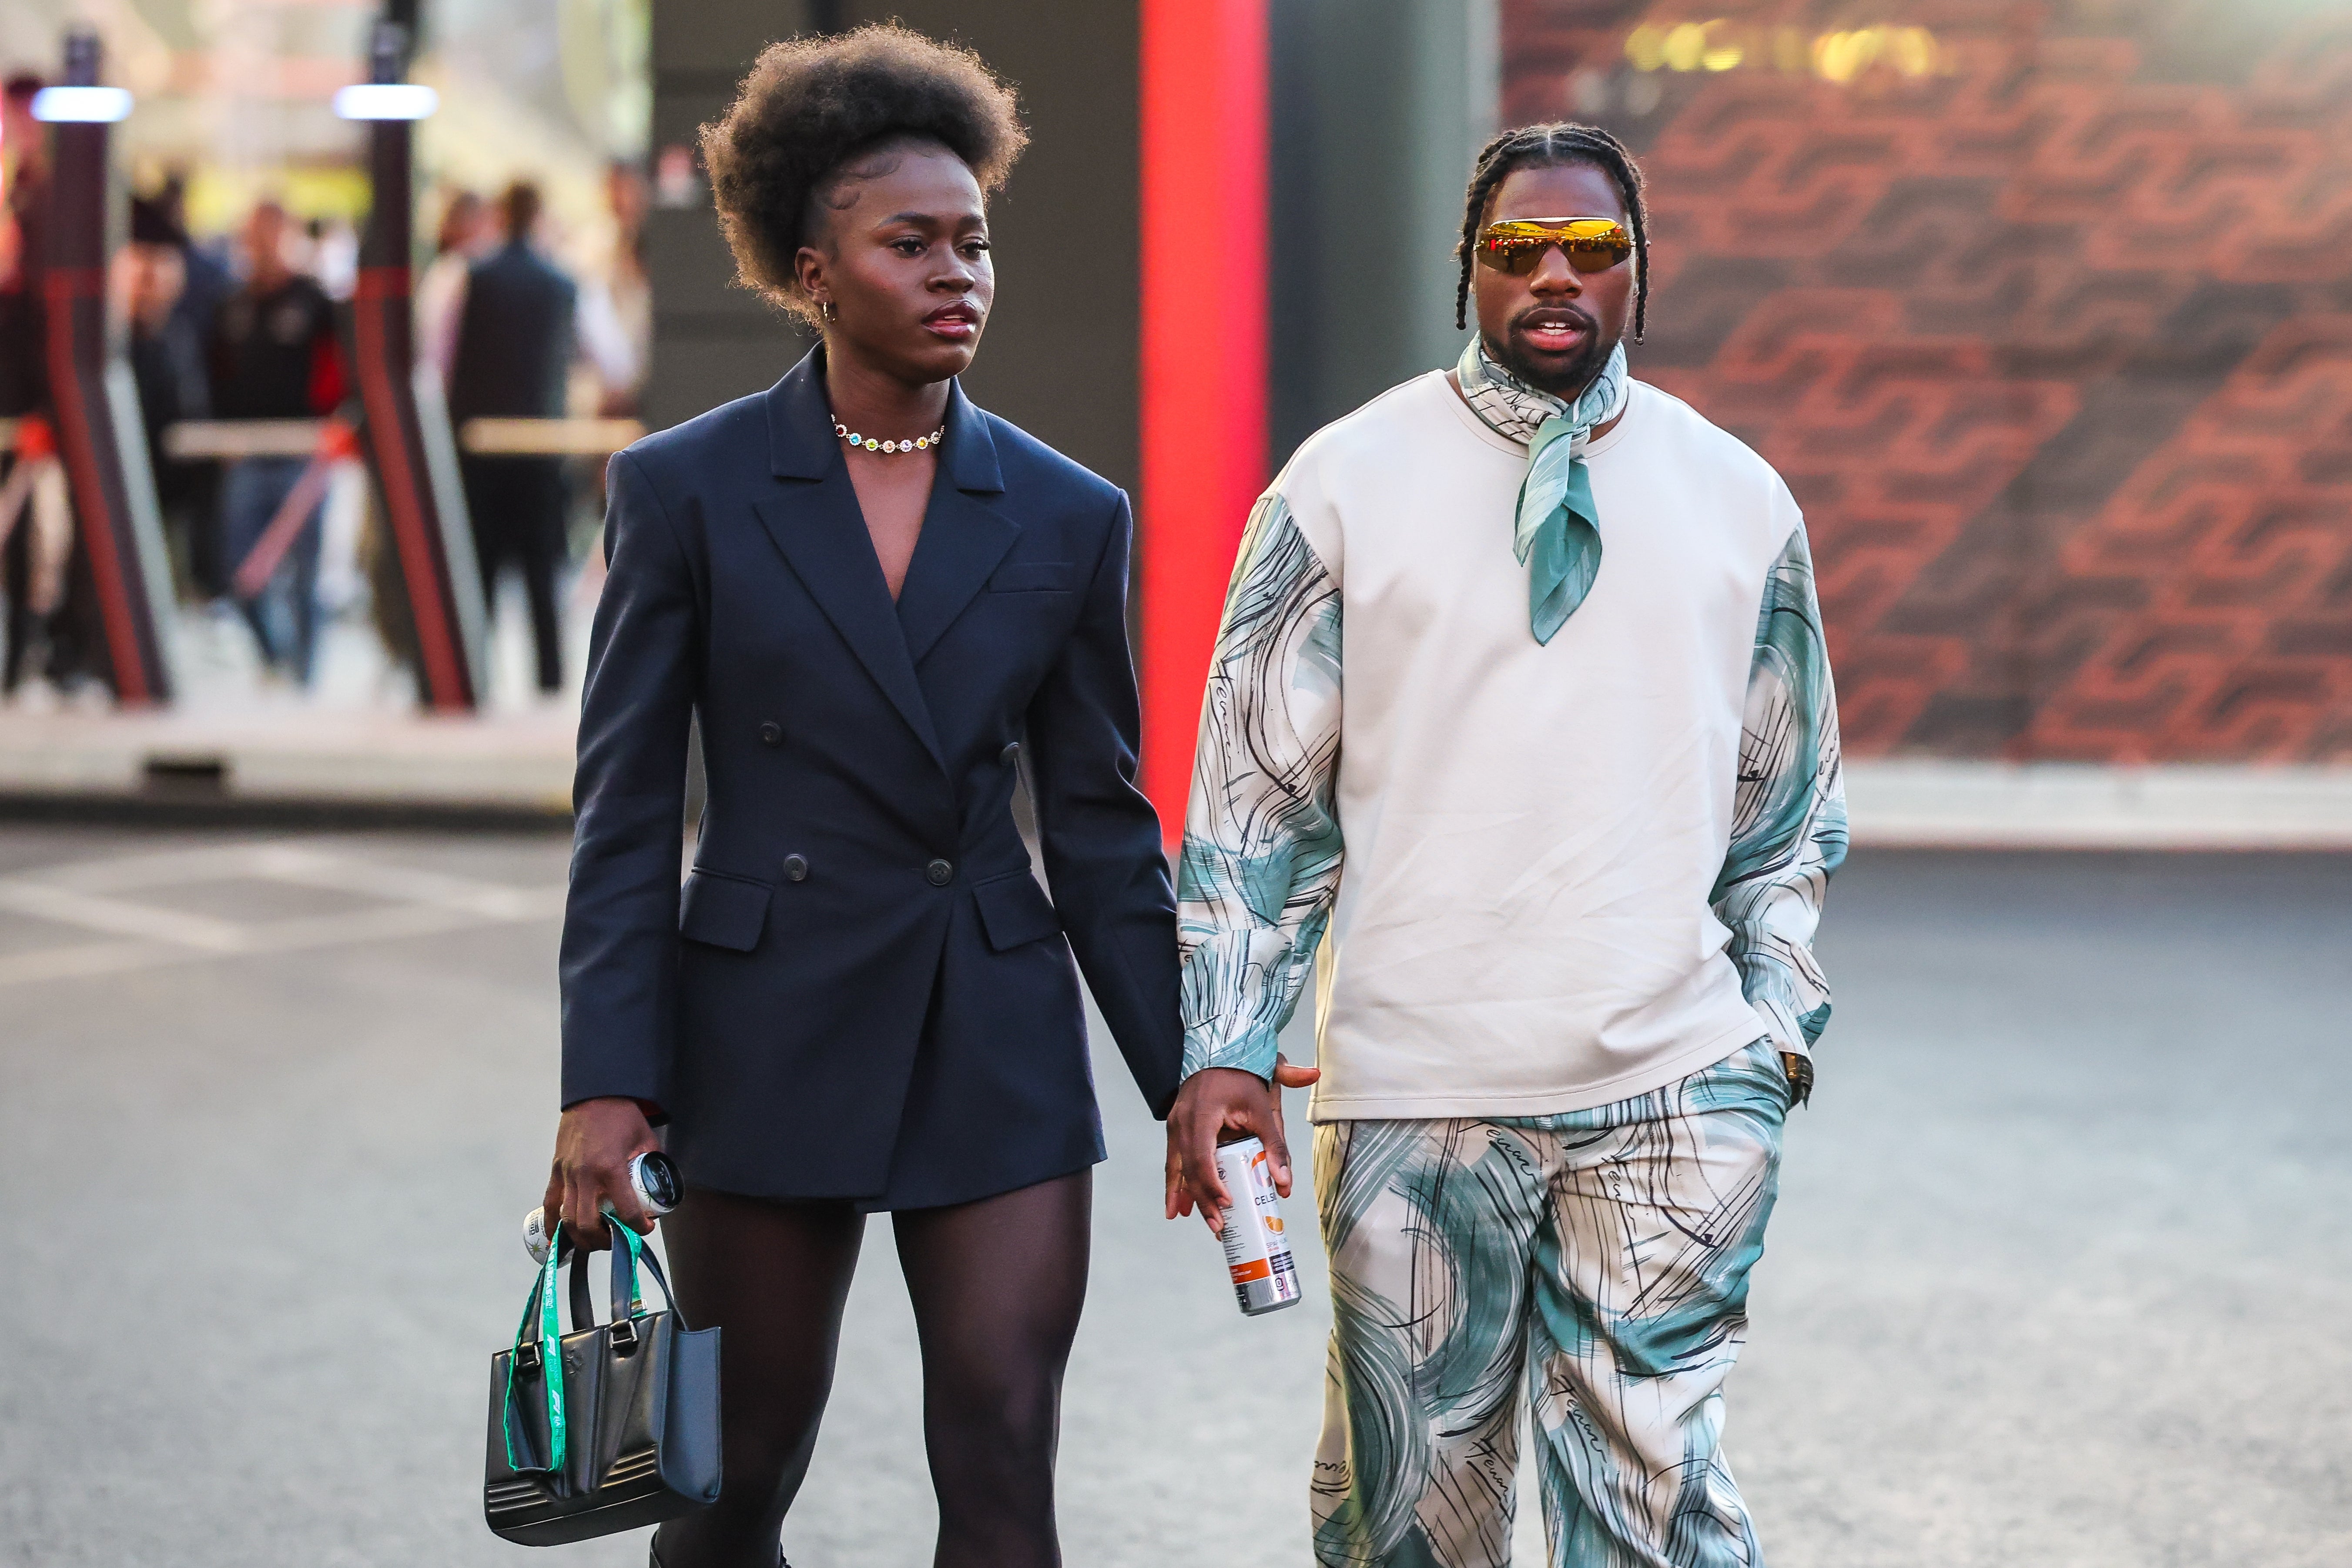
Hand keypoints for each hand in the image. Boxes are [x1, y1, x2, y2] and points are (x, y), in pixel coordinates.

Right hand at [543, 1097, 660, 1250]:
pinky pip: (549, 1203)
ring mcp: (567, 1174)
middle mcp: (586, 1175)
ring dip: (580, 1237)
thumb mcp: (646, 1139)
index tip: (645, 1228)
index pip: (626, 1210)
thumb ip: (652, 1164)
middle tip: (616, 1240)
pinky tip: (557, 1237)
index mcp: (611, 1168)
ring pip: (566, 1218)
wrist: (595, 1095)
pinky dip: (552, 1224)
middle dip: (603, 1240)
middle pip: (587, 1223)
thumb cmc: (622, 1115)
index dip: (638, 1227)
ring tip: (595, 1240)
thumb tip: (658, 1186)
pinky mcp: (556, 1170)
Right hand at [1164, 1053, 1321, 1234]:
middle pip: (1188, 1168)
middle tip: (1217, 1226)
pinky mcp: (1177, 1126)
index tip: (1227, 1203)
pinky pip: (1174, 1160)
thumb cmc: (1244, 1077)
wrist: (1223, 1050)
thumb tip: (1285, 1184)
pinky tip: (1177, 1207)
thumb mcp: (1264, 1109)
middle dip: (1201, 1199)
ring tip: (1191, 1221)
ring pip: (1176, 1166)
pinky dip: (1176, 1183)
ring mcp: (1176, 1123)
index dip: (1212, 1184)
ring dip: (1184, 1196)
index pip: (1202, 1157)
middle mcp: (1182, 1120)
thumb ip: (1276, 1144)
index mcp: (1203, 1115)